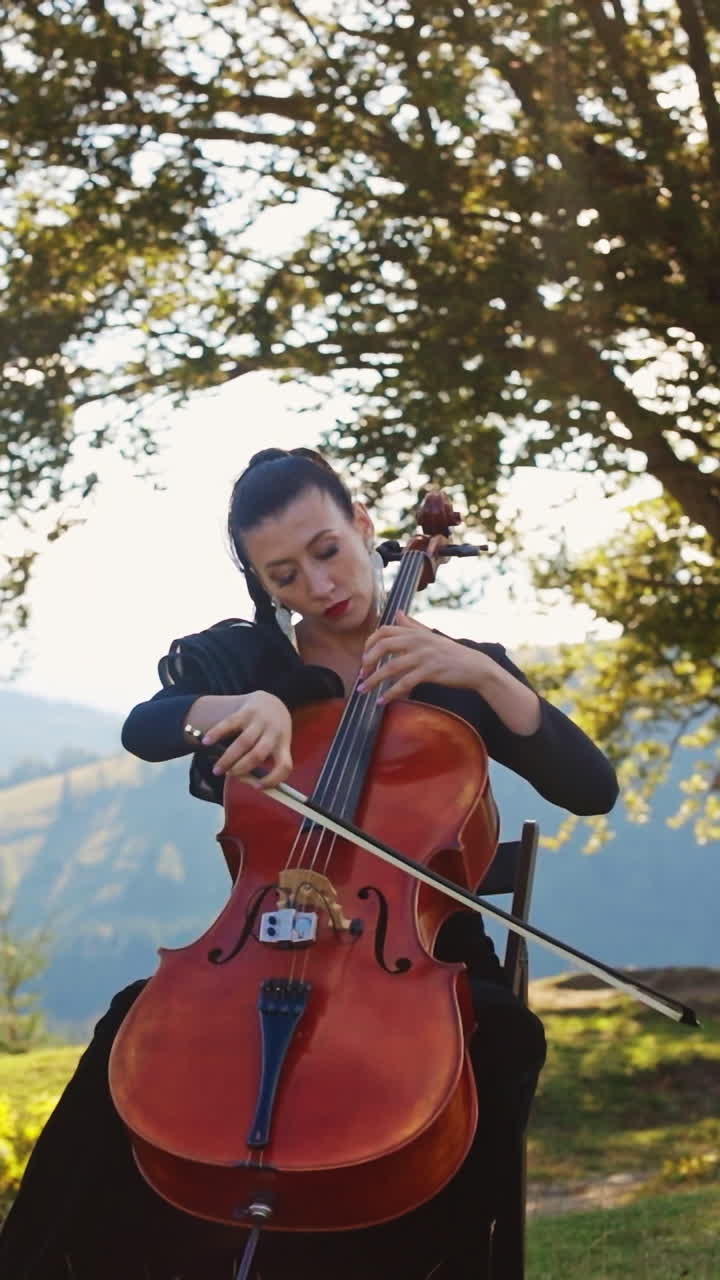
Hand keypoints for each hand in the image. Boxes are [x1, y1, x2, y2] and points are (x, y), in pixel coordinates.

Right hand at [201, 691, 292, 788]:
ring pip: (243, 742)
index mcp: (283, 744)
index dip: (273, 779)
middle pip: (257, 755)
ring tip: (217, 769)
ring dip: (228, 758)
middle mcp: (274, 732)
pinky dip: (216, 733)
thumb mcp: (275, 744)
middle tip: (227, 775)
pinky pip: (229, 723)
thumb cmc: (271, 731)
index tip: (258, 786)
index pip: (284, 765)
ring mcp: (260, 721)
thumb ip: (263, 762)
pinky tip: (206, 742)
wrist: (271, 701)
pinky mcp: (246, 711)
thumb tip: (245, 781)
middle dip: (240, 768)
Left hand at [358, 612, 489, 703]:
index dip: (369, 643)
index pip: (384, 630)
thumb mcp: (431, 636)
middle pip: (383, 645)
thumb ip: (412, 625)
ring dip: (374, 680)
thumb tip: (397, 613)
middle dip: (368, 661)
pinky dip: (391, 693)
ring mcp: (424, 656)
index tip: (364, 657)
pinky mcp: (430, 671)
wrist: (476, 667)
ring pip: (391, 667)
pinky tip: (382, 701)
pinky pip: (405, 683)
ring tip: (363, 690)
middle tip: (361, 674)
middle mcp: (418, 641)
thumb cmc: (452, 653)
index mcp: (416, 632)